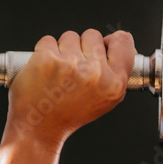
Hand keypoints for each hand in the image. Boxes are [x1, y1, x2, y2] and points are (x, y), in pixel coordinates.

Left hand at [2, 29, 136, 151]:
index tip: (104, 44)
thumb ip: (115, 73)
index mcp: (114, 84)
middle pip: (93, 35)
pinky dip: (45, 51)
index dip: (112, 40)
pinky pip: (49, 40)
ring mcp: (71, 64)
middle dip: (83, 47)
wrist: (39, 128)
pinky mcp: (48, 58)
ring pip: (70, 36)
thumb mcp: (105, 100)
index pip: (123, 42)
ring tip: (59, 71)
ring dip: (63, 48)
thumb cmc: (68, 115)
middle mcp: (95, 73)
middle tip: (74, 69)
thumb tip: (115, 45)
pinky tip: (46, 69)